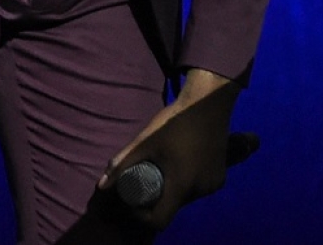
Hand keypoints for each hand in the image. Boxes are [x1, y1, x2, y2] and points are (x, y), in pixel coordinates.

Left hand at [98, 69, 239, 231]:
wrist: (207, 103)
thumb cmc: (174, 122)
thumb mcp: (145, 142)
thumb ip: (122, 163)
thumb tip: (101, 185)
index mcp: (181, 185)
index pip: (160, 220)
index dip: (143, 215)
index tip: (136, 200)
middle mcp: (201, 190)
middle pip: (173, 207)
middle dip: (157, 198)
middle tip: (146, 179)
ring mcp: (214, 184)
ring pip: (186, 198)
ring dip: (173, 191)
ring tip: (162, 171)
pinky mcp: (221, 177)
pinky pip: (199, 188)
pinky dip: (187, 184)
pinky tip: (179, 167)